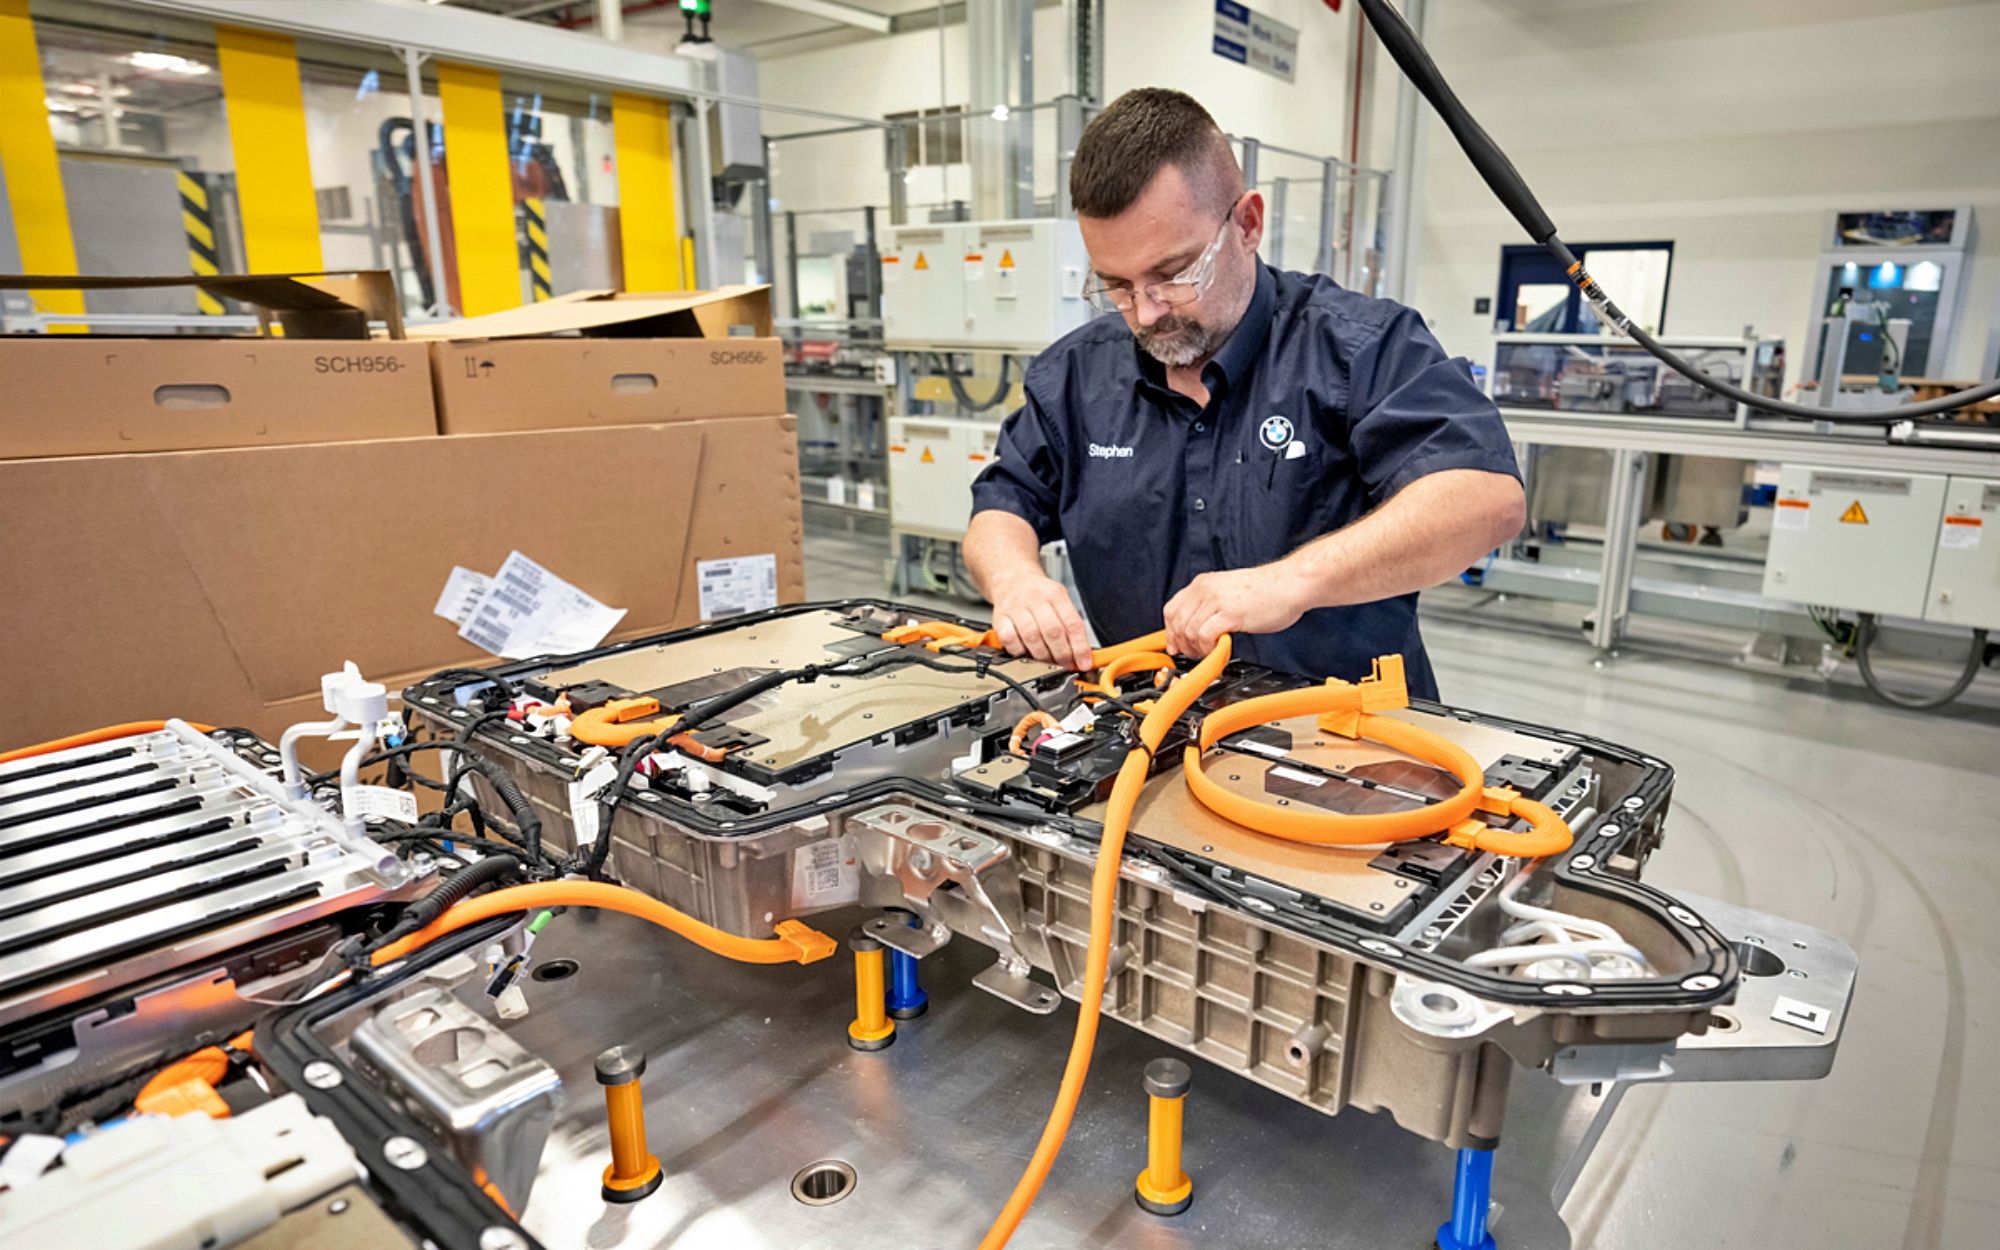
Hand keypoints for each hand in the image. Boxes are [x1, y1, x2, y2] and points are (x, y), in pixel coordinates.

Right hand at [989, 572, 1093, 670]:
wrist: (1012, 580)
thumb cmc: (1038, 594)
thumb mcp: (1060, 601)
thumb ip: (1071, 626)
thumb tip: (1083, 655)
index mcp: (1055, 594)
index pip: (1072, 624)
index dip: (1080, 647)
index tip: (1084, 663)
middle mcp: (1035, 598)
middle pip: (1053, 632)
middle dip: (1062, 654)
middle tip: (1066, 665)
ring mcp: (1015, 607)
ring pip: (1032, 637)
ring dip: (1043, 656)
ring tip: (1048, 662)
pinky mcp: (999, 617)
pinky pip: (1009, 639)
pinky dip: (1019, 651)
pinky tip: (1026, 653)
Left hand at [1164, 563, 1308, 656]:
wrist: (1290, 584)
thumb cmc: (1266, 591)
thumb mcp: (1228, 590)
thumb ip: (1210, 605)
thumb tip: (1195, 627)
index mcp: (1203, 583)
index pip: (1171, 609)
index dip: (1170, 632)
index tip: (1176, 646)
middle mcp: (1205, 589)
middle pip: (1177, 623)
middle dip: (1183, 644)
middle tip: (1195, 654)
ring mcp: (1216, 600)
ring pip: (1189, 631)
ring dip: (1196, 649)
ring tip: (1210, 652)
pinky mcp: (1230, 614)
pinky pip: (1204, 636)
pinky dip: (1207, 648)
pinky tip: (1219, 648)